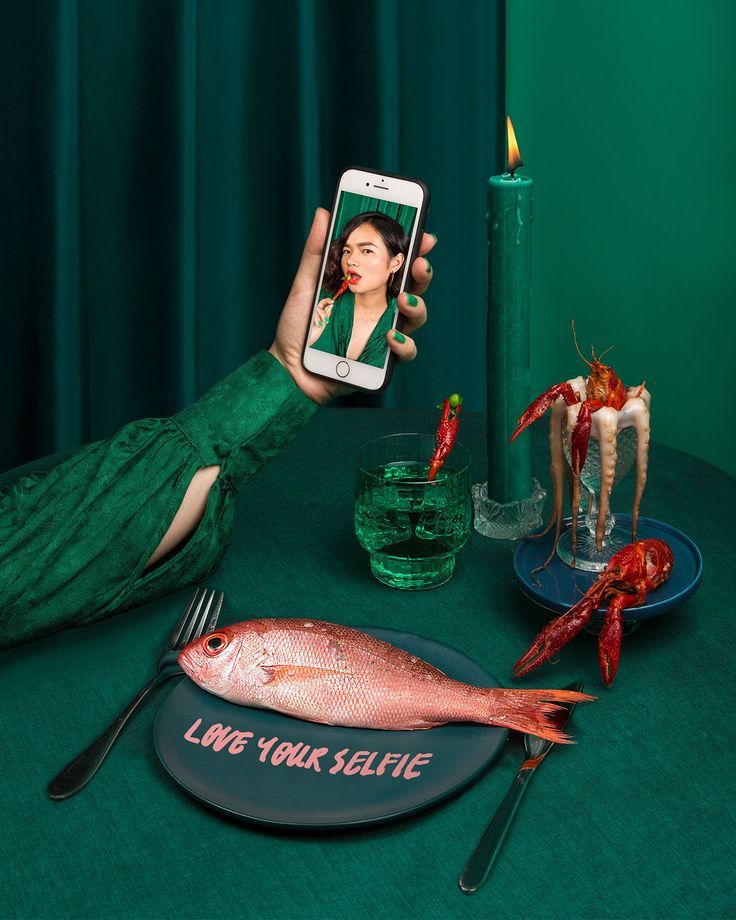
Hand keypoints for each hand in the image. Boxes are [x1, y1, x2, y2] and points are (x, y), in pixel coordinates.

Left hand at [269, 207, 435, 404]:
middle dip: (423, 272)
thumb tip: (324, 214)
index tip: (423, 234)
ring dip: (417, 306)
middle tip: (420, 263)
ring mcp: (384, 334)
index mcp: (368, 287)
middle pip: (414, 287)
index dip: (414, 249)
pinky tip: (390, 336)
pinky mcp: (381, 361)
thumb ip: (317, 251)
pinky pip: (404, 352)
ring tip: (404, 300)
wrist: (290, 367)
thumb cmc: (299, 327)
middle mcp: (381, 309)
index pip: (397, 265)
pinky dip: (403, 344)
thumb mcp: (306, 284)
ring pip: (416, 317)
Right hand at [307, 297, 334, 344]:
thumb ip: (326, 314)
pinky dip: (316, 318)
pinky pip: (312, 312)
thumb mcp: (322, 324)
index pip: (322, 303)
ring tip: (319, 325)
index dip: (327, 301)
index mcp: (317, 314)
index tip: (332, 301)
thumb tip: (331, 305)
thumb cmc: (313, 334)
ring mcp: (307, 313)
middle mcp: (312, 312)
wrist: (305, 341)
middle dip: (324, 313)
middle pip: (320, 306)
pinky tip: (317, 324)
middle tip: (325, 321)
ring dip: (320, 317)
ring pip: (316, 309)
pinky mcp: (303, 314)